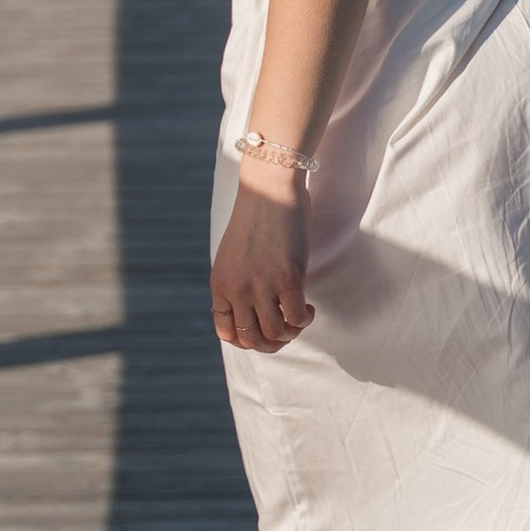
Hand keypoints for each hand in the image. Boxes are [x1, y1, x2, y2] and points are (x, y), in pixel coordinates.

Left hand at [213, 161, 312, 351]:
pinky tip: (309, 307)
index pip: (226, 333)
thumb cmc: (257, 215)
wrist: (270, 186)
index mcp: (220, 283)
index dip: (248, 340)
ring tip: (299, 316)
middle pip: (251, 340)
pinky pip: (295, 318)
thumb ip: (238, 280)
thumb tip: (254, 308)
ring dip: (290, 333)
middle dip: (271, 343)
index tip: (265, 329)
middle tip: (287, 329)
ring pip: (274, 334)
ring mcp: (261, 285)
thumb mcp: (235, 253)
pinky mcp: (287, 278)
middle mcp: (237, 289)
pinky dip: (304, 320)